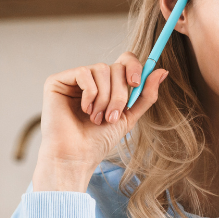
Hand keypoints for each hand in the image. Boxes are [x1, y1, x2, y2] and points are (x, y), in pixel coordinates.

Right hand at [32, 52, 168, 191]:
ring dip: (105, 98)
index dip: (134, 66)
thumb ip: (145, 95)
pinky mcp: (57, 81)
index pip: (124, 60)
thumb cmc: (99, 141)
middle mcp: (90, 79)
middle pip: (116, 66)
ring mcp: (73, 79)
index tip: (136, 84)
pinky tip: (84, 110)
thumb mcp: (129, 116)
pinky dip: (90, 94)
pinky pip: (84, 73)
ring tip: (97, 118)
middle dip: (120, 94)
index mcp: (107, 85)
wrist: (77, 157)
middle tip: (112, 117)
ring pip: (101, 69)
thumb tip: (162, 71)